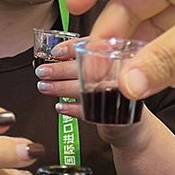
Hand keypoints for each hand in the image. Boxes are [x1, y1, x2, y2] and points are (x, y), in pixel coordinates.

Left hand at [34, 48, 153, 147]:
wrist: (131, 126)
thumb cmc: (115, 96)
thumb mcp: (107, 72)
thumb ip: (88, 62)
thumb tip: (57, 54)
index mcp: (121, 58)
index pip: (96, 47)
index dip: (72, 48)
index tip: (55, 51)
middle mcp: (122, 75)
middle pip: (88, 69)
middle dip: (60, 70)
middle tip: (43, 71)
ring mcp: (120, 95)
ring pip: (85, 89)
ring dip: (61, 88)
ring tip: (45, 87)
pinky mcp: (115, 116)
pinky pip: (89, 111)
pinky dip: (71, 109)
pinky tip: (60, 107)